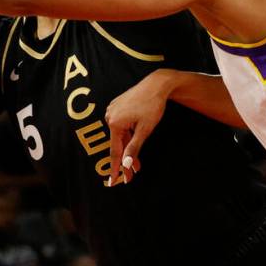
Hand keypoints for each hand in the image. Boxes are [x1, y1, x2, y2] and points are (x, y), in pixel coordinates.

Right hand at [105, 71, 172, 185]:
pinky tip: (134, 143)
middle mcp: (109, 116)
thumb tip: (126, 164)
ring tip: (137, 165)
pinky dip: (127, 137)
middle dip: (126, 160)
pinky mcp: (116, 106)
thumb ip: (134, 148)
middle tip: (131, 177)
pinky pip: (121, 127)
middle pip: (118, 144)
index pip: (115, 152)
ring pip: (120, 136)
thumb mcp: (145, 130)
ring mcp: (112, 110)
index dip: (115, 168)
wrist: (156, 84)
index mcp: (115, 123)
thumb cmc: (152, 106)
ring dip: (128, 149)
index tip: (113, 181)